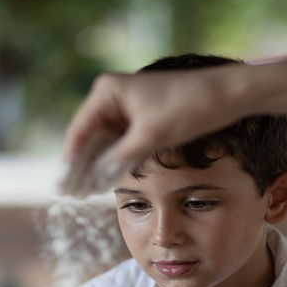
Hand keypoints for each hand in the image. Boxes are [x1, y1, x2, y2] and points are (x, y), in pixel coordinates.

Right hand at [59, 67, 244, 196]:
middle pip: (88, 136)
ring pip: (103, 141)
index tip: (61, 187)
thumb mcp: (150, 137)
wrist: (225, 95)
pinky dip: (113, 159)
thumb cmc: (187, 108)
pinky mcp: (141, 115)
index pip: (79, 132)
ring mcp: (126, 104)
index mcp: (107, 91)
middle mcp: (112, 95)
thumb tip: (92, 180)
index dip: (69, 162)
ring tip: (82, 192)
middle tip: (68, 194)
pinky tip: (105, 180)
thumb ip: (118, 158)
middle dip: (80, 166)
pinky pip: (119, 140)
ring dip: (95, 165)